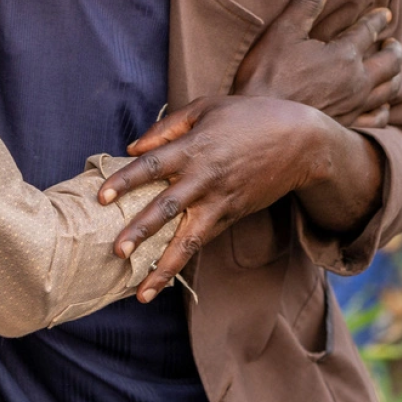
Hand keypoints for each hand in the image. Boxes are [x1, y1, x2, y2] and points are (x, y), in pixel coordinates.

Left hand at [98, 95, 333, 301]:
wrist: (300, 141)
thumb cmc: (248, 116)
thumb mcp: (206, 108)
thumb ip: (167, 127)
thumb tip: (133, 148)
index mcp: (194, 147)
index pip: (152, 166)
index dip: (125, 180)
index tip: (101, 197)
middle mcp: (204, 178)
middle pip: (166, 209)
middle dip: (141, 232)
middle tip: (117, 253)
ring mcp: (220, 201)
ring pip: (188, 240)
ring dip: (164, 267)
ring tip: (142, 294)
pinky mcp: (232, 215)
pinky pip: (203, 240)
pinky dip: (183, 259)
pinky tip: (164, 277)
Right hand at [233, 0, 401, 129]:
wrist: (261, 126)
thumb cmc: (266, 75)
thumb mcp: (284, 31)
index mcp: (344, 54)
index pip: (369, 31)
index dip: (378, 19)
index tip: (385, 13)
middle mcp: (357, 81)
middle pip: (390, 62)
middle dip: (395, 48)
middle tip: (393, 42)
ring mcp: (355, 106)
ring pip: (390, 89)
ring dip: (395, 75)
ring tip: (393, 68)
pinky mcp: (348, 126)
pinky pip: (379, 119)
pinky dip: (385, 109)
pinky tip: (382, 105)